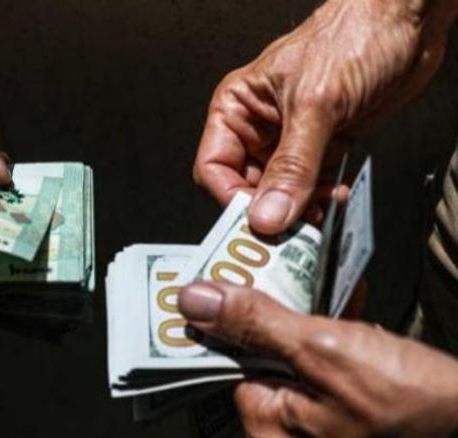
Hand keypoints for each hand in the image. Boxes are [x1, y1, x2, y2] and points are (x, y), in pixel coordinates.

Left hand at [178, 282, 457, 437]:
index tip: (222, 269)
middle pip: (253, 349)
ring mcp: (311, 414)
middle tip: (267, 258)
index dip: (223, 310)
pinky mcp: (338, 399)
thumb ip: (256, 324)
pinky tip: (340, 294)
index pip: (223, 357)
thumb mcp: (324, 350)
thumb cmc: (411, 401)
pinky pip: (318, 356)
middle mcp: (282, 427)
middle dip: (265, 303)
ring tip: (306, 265)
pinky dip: (327, 325)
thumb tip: (195, 300)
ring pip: (287, 346)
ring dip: (299, 306)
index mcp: (266, 427)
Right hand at [193, 0, 456, 233]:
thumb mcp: (316, 104)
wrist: (406, 21)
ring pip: (280, 193)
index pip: (214, 168)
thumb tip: (266, 215)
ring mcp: (291, 140)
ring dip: (298, 211)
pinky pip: (311, 187)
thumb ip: (292, 165)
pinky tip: (334, 197)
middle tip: (288, 234)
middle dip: (267, 211)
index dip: (230, 199)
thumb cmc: (353, 36)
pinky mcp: (323, 147)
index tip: (255, 224)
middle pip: (246, 187)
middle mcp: (259, 127)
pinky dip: (321, 200)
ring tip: (316, 217)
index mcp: (237, 107)